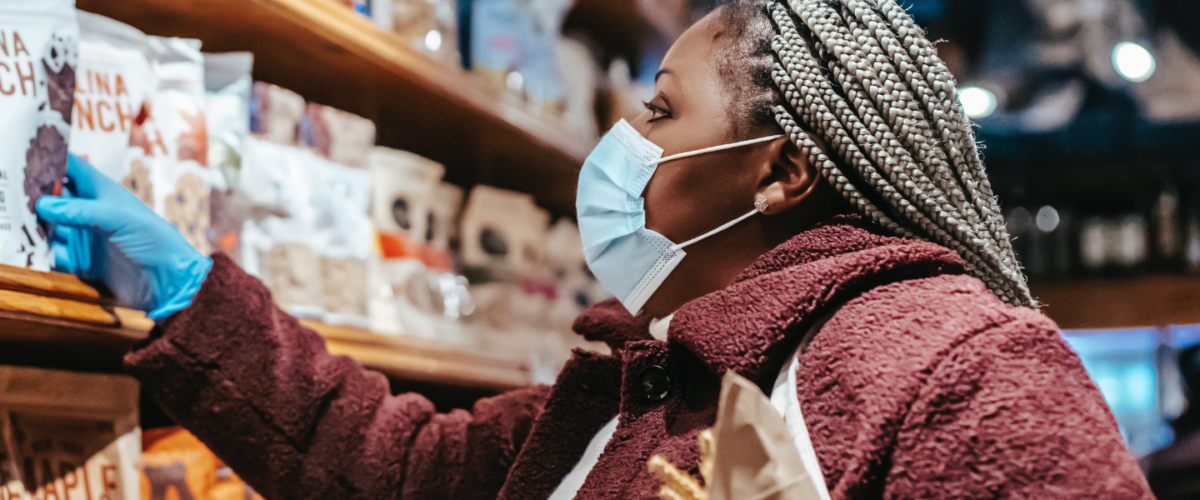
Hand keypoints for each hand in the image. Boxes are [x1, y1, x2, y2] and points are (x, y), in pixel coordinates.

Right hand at [36, 154, 211, 319]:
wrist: (171, 281)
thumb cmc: (155, 240)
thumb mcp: (119, 219)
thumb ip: (82, 212)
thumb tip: (43, 205)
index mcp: (102, 192)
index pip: (72, 168)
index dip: (51, 159)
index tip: (26, 158)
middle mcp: (89, 212)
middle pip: (53, 198)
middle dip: (35, 198)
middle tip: (17, 201)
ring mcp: (84, 237)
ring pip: (50, 227)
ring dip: (37, 227)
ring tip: (24, 227)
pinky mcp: (83, 263)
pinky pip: (56, 255)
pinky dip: (46, 254)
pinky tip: (41, 252)